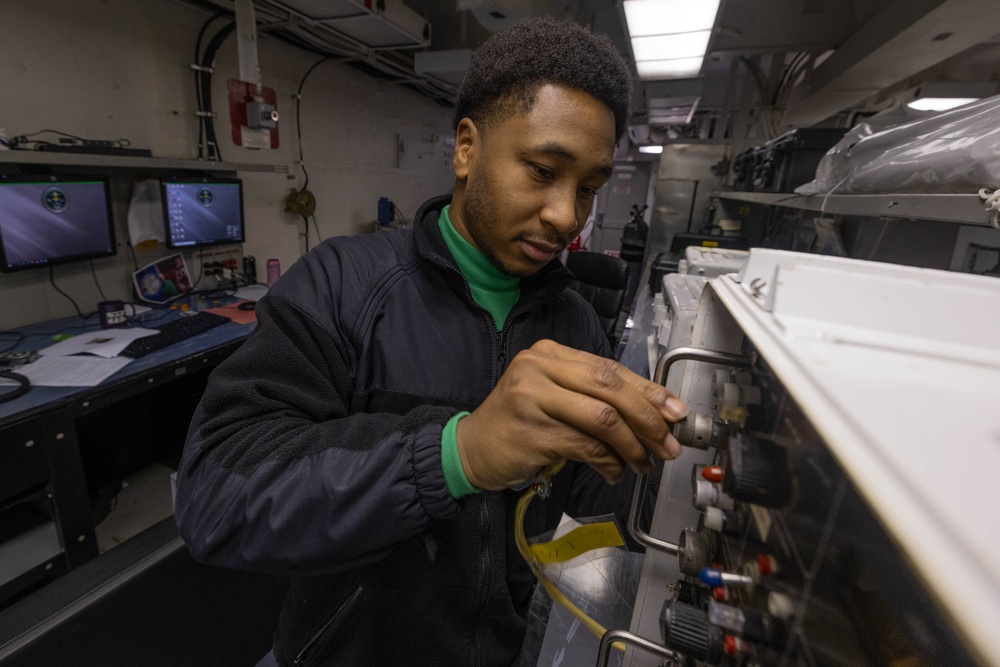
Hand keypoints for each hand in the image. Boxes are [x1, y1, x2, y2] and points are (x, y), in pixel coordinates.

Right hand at [456, 339, 687, 489]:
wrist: (471, 448)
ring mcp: (533, 398)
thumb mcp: (555, 397)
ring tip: (643, 463)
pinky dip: (609, 462)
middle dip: (648, 418)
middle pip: (611, 388)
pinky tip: (614, 471)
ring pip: (603, 419)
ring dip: (633, 446)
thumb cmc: (519, 423)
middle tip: (668, 444)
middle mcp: (540, 368)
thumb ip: (595, 397)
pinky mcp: (533, 431)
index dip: (649, 391)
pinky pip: (587, 446)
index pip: (610, 368)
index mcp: (550, 354)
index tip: (675, 412)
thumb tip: (654, 412)